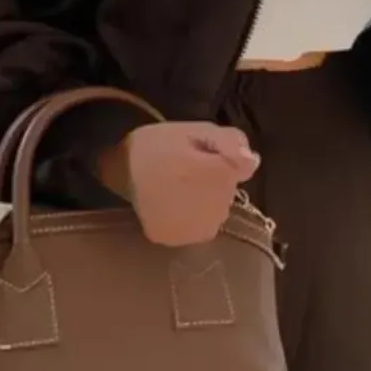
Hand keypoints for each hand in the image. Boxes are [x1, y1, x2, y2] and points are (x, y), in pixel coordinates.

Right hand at [99, 122, 260, 246]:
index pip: (241, 170)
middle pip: (228, 193)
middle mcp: (206, 206)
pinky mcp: (173, 239)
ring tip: (180, 188)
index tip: (203, 155)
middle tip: (187, 170)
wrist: (118, 168)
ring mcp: (190, 228)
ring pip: (216, 214)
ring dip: (206, 202)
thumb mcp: (196, 130)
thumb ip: (229, 142)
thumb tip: (252, 162)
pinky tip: (176, 206)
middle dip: (215, 181)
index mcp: (212, 173)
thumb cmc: (158, 145)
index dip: (224, 161)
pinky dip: (193, 219)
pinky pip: (199, 229)